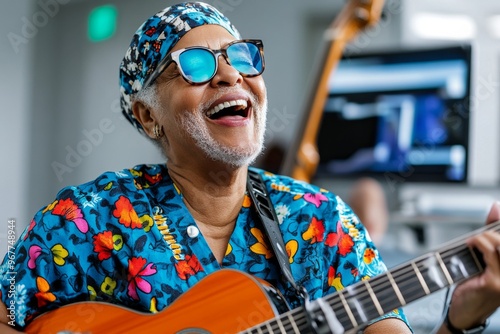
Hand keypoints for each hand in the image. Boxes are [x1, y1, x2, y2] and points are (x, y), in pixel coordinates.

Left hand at [446, 202, 499, 329]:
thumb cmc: (474, 285)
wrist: (464, 312)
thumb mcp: (484, 257)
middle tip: (480, 233)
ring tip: (473, 241)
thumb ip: (490, 234)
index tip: (496, 208)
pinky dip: (478, 242)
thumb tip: (495, 206)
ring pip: (499, 244)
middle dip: (494, 229)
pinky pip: (489, 253)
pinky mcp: (496, 283)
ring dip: (483, 237)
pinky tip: (470, 243)